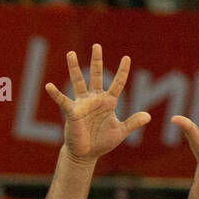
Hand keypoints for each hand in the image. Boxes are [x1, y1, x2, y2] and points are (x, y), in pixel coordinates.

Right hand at [45, 45, 150, 163]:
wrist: (87, 154)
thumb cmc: (102, 141)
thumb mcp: (121, 131)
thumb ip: (133, 122)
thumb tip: (148, 116)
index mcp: (107, 102)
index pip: (117, 84)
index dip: (122, 72)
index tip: (127, 58)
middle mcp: (94, 99)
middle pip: (96, 76)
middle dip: (97, 61)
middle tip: (97, 45)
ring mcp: (82, 104)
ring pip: (78, 82)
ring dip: (75, 68)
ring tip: (71, 54)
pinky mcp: (72, 113)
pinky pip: (63, 101)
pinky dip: (56, 94)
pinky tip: (49, 86)